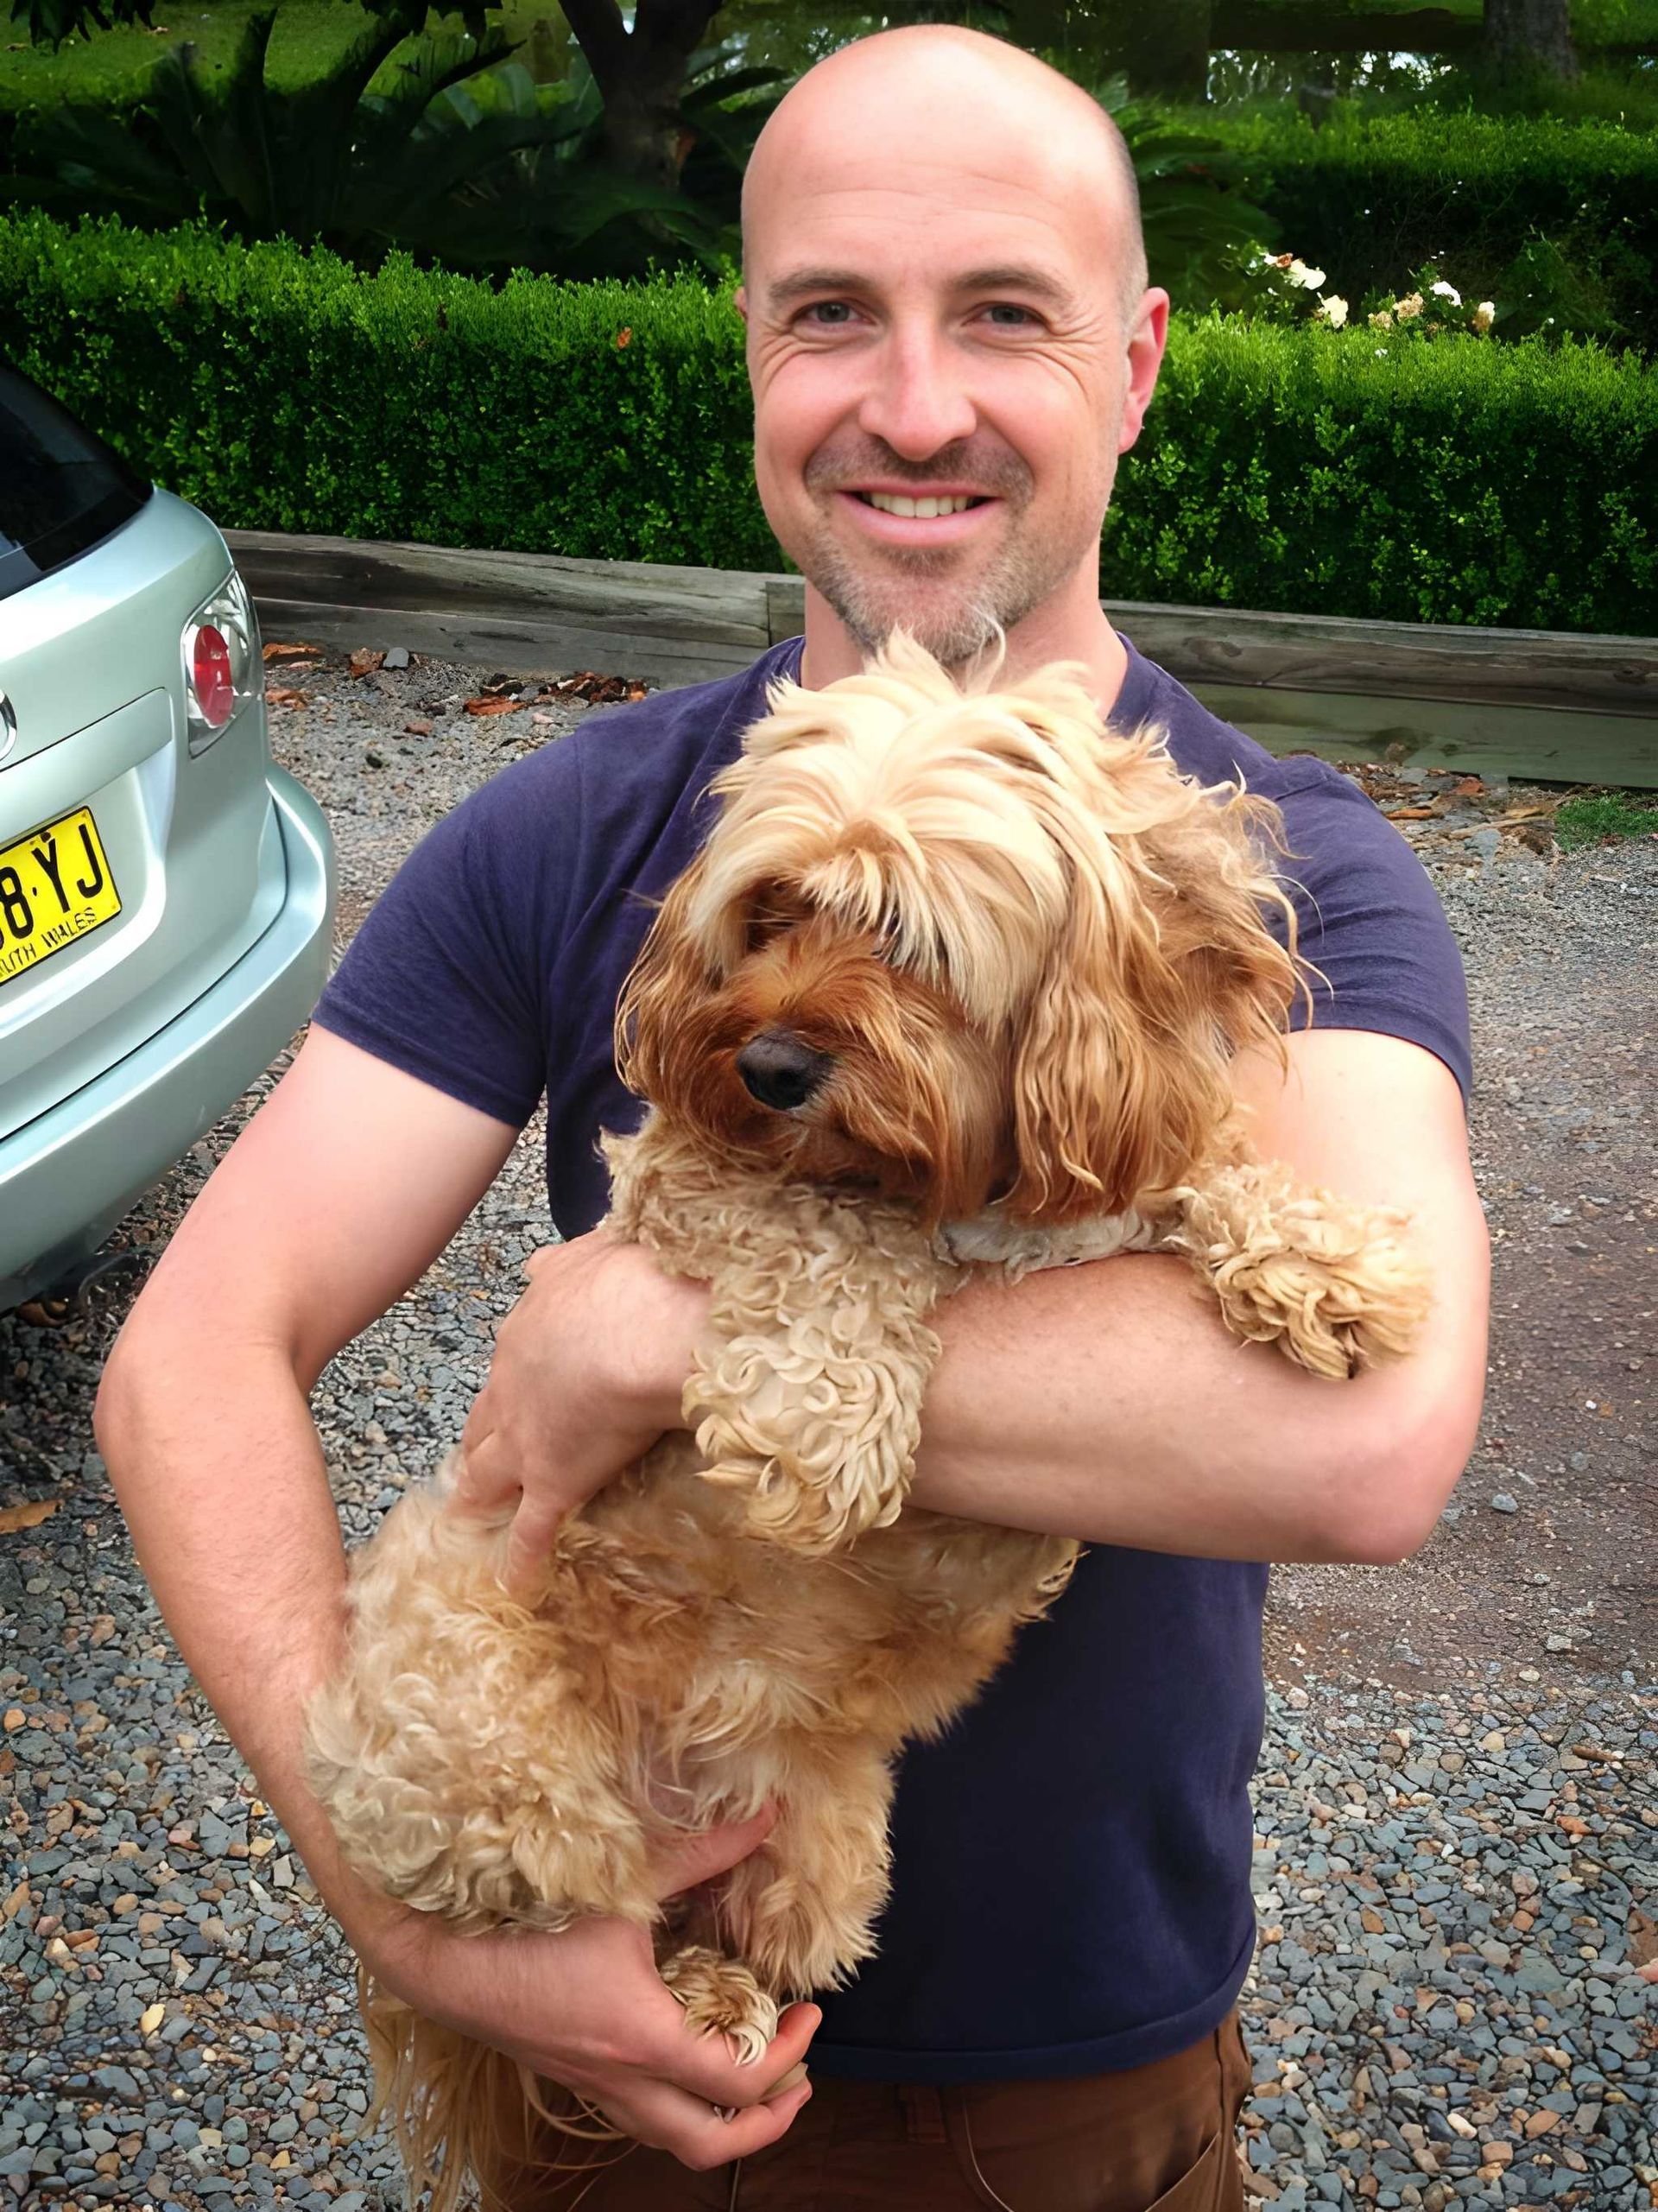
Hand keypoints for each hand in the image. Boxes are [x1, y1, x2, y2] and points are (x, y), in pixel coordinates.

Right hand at [360, 1808, 818, 2170]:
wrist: (440, 1959)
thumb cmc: (525, 1924)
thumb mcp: (622, 1886)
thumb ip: (699, 1854)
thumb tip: (763, 1817)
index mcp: (643, 2039)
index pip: (738, 2082)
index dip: (788, 2056)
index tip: (810, 2015)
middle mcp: (620, 2079)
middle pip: (709, 2144)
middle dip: (766, 2124)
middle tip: (797, 2079)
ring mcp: (593, 2085)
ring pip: (671, 2139)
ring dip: (722, 2122)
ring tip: (754, 2081)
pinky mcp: (573, 2075)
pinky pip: (639, 2114)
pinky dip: (677, 2102)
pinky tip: (684, 2058)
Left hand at [453, 1229, 709, 1596]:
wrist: (644, 1323)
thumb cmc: (635, 1277)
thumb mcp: (598, 1249)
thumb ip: (571, 1259)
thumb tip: (545, 1260)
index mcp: (528, 1330)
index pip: (513, 1361)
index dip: (513, 1381)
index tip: (516, 1390)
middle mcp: (512, 1385)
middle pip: (484, 1418)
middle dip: (478, 1438)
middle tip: (473, 1459)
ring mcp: (526, 1438)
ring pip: (486, 1473)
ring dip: (476, 1495)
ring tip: (465, 1517)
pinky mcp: (551, 1482)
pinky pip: (532, 1531)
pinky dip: (520, 1560)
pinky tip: (513, 1583)